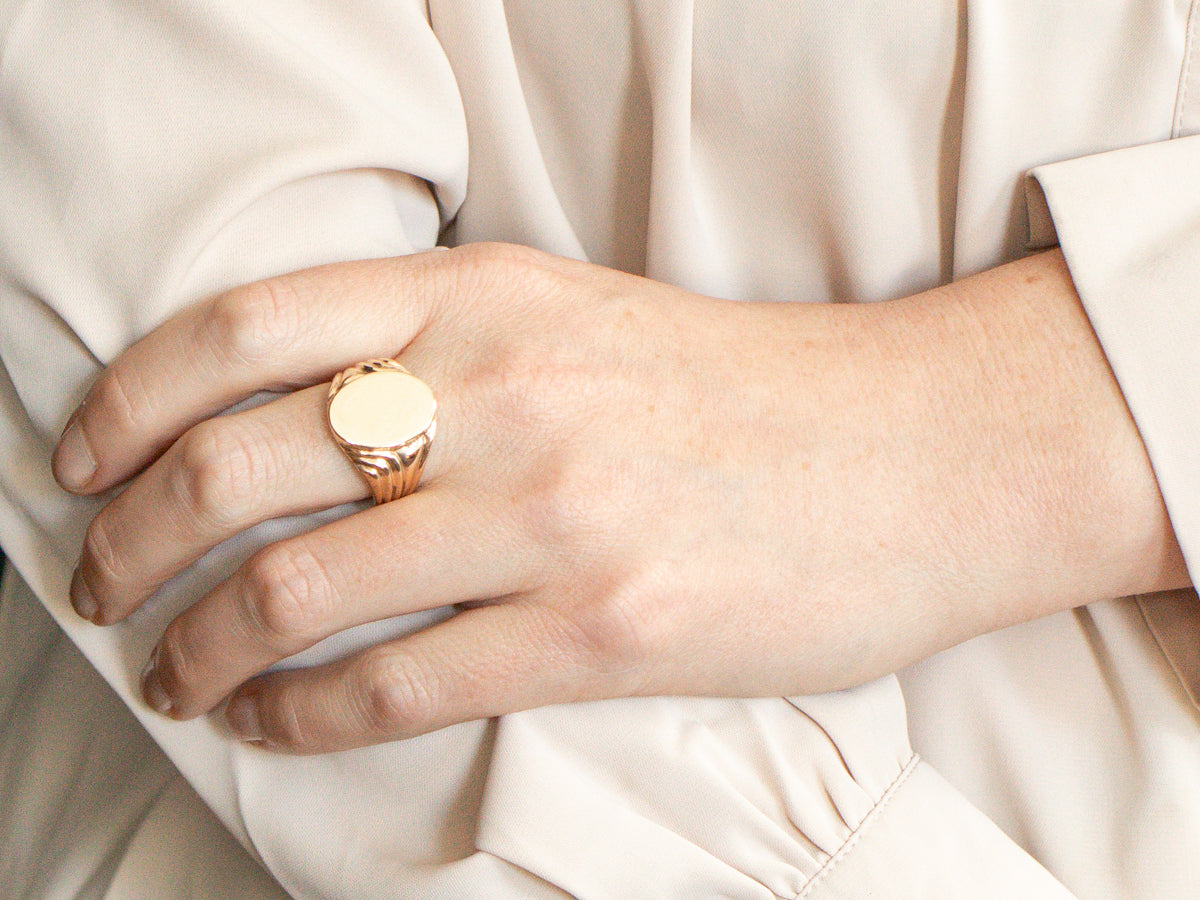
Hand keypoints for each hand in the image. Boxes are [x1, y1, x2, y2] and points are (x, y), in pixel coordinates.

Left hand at [53, 244, 1184, 752]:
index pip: (249, 324)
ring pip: (296, 587)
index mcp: (492, 295)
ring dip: (200, 644)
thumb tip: (310, 419)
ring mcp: (552, 512)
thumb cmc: (751, 390)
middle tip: (101, 585)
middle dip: (132, 538)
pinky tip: (271, 723)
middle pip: (241, 463)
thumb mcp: (585, 316)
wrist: (919, 452)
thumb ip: (450, 345)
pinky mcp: (603, 630)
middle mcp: (506, 390)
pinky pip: (393, 682)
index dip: (133, 396)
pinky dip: (300, 714)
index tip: (86, 458)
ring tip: (174, 672)